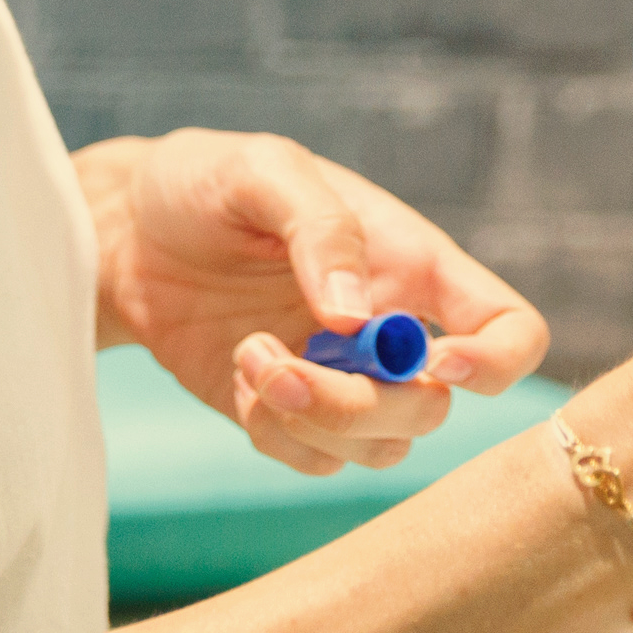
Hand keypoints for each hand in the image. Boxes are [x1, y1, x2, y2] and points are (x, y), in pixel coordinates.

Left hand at [81, 129, 547, 478]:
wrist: (124, 231)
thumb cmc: (203, 182)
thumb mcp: (261, 170)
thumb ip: (320, 229)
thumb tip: (355, 318)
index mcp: (410, 265)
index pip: (508, 328)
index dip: (496, 361)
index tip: (432, 360)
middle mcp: (389, 330)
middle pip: (435, 409)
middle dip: (365, 405)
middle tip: (283, 365)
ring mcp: (340, 379)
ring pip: (380, 448)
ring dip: (316, 423)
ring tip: (251, 358)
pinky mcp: (285, 413)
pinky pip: (315, 461)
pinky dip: (280, 436)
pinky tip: (240, 377)